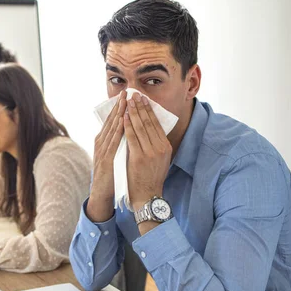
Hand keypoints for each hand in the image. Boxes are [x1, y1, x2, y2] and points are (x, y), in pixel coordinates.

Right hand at [87, 91, 126, 221]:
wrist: (102, 194)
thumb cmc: (110, 176)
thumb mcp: (114, 156)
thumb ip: (118, 143)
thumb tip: (127, 132)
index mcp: (103, 142)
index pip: (112, 121)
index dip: (119, 108)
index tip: (127, 96)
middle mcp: (101, 143)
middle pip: (111, 121)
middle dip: (120, 106)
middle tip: (127, 92)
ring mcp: (102, 150)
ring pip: (112, 128)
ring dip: (119, 113)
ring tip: (126, 101)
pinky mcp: (106, 159)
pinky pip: (113, 141)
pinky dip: (118, 129)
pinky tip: (123, 120)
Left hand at [123, 93, 171, 210]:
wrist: (148, 195)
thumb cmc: (151, 178)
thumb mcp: (160, 160)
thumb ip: (156, 146)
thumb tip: (150, 130)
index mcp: (166, 147)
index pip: (157, 124)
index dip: (149, 110)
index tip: (143, 99)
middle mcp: (160, 147)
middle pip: (149, 122)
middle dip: (141, 107)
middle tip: (134, 94)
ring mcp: (150, 152)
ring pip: (141, 127)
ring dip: (134, 112)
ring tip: (128, 101)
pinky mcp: (139, 157)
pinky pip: (132, 137)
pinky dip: (127, 125)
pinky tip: (124, 116)